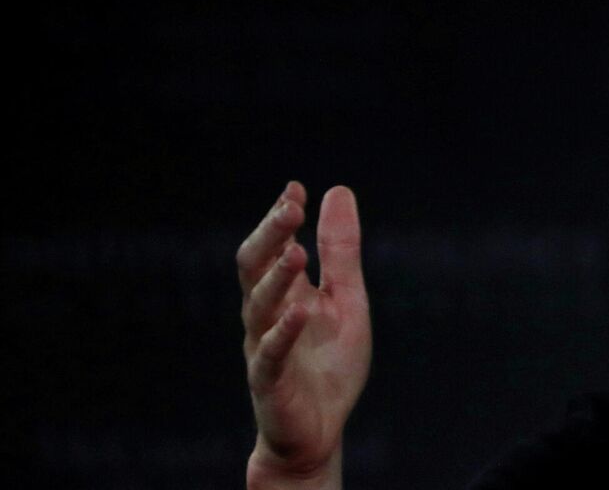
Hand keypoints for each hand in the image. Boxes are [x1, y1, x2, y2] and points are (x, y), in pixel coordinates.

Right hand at [237, 182, 371, 487]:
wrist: (319, 428)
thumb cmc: (329, 363)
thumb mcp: (346, 298)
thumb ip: (341, 252)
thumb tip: (336, 191)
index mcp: (284, 293)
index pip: (271, 246)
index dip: (280, 218)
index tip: (296, 189)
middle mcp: (266, 315)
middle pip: (253, 267)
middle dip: (270, 235)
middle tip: (290, 208)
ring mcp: (263, 346)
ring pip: (258, 306)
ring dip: (276, 278)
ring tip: (297, 252)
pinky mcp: (269, 382)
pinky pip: (270, 354)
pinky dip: (284, 332)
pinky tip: (299, 311)